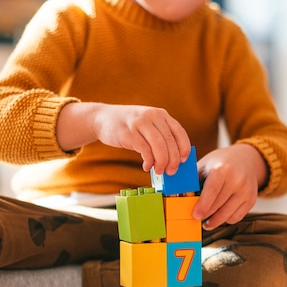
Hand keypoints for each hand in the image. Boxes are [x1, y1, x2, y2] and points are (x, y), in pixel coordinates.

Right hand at [57, 102, 190, 174]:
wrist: (102, 118)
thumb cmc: (128, 126)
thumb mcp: (147, 124)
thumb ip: (160, 135)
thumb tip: (174, 159)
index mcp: (160, 114)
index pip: (179, 132)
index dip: (184, 148)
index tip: (183, 161)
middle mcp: (152, 116)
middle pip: (169, 142)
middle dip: (173, 160)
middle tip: (171, 171)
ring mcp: (140, 123)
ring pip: (159, 146)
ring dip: (162, 162)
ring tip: (159, 171)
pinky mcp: (128, 133)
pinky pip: (144, 150)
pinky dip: (149, 161)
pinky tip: (147, 166)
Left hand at [192, 144, 267, 229]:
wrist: (245, 159)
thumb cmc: (219, 163)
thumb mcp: (204, 165)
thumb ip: (192, 180)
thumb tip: (177, 196)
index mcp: (222, 168)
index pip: (212, 190)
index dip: (203, 205)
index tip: (195, 216)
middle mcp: (237, 179)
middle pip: (218, 204)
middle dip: (206, 214)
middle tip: (195, 218)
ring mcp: (246, 190)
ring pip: (228, 214)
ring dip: (215, 221)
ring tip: (206, 223)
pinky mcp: (252, 199)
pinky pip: (237, 217)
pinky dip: (226, 220)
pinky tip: (219, 217)